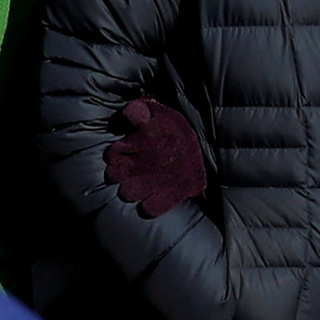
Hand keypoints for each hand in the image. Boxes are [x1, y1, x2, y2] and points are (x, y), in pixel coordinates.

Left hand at [103, 97, 207, 218]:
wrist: (206, 144)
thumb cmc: (173, 128)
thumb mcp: (157, 112)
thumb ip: (139, 110)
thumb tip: (132, 114)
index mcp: (147, 137)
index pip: (113, 153)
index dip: (113, 155)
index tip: (120, 154)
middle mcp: (151, 160)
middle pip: (115, 176)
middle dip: (117, 173)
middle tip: (126, 170)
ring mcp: (161, 179)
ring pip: (128, 193)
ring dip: (128, 189)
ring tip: (136, 183)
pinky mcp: (176, 193)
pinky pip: (151, 209)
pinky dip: (148, 205)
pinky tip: (150, 197)